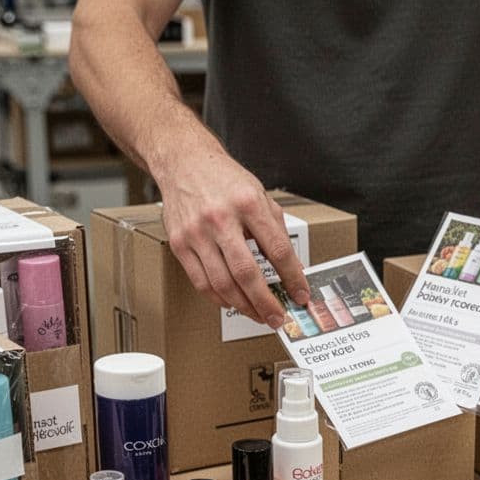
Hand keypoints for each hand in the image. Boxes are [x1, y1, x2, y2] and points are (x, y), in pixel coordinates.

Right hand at [152, 130, 309, 326]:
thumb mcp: (259, 195)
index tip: (300, 294)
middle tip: (278, 317)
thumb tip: (292, 267)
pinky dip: (219, 298)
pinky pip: (201, 282)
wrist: (184, 161)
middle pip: (246, 273)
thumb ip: (276, 230)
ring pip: (222, 283)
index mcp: (248, 203)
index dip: (292, 277)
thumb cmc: (224, 179)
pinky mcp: (179, 243)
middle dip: (266, 302)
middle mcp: (220, 219)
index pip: (277, 249)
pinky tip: (232, 302)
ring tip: (257, 314)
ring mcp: (196, 233)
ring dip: (243, 306)